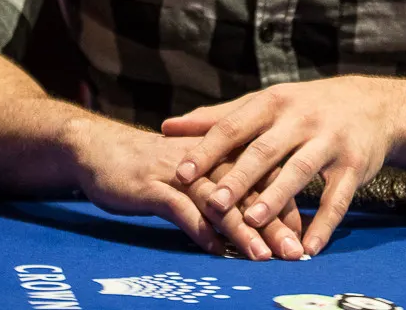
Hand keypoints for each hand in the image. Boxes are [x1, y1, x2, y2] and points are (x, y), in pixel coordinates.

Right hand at [63, 115, 304, 259]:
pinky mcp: (154, 185)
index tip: (302, 237)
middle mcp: (207, 158)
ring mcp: (180, 171)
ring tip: (262, 256)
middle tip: (293, 253)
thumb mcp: (196, 173)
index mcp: (222, 150)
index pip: (263, 176)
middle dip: (272, 223)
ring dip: (241, 230)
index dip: (284, 205)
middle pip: (247, 189)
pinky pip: (181, 209)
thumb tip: (260, 222)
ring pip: (218, 201)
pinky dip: (199, 230)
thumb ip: (226, 189)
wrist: (103, 149)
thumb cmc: (155, 166)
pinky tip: (214, 250)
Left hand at [161, 76, 396, 255]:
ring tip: (253, 222)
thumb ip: (218, 118)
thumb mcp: (266, 103)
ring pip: (300, 171)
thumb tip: (167, 127)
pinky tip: (308, 248)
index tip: (182, 172)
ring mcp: (330, 141)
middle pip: (265, 149)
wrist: (371, 104)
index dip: (208, 148)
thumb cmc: (304, 107)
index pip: (235, 125)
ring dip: (276, 198)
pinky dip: (324, 223)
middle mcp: (302, 118)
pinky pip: (338, 197)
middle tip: (213, 203)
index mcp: (274, 103)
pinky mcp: (355, 164)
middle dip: (239, 177)